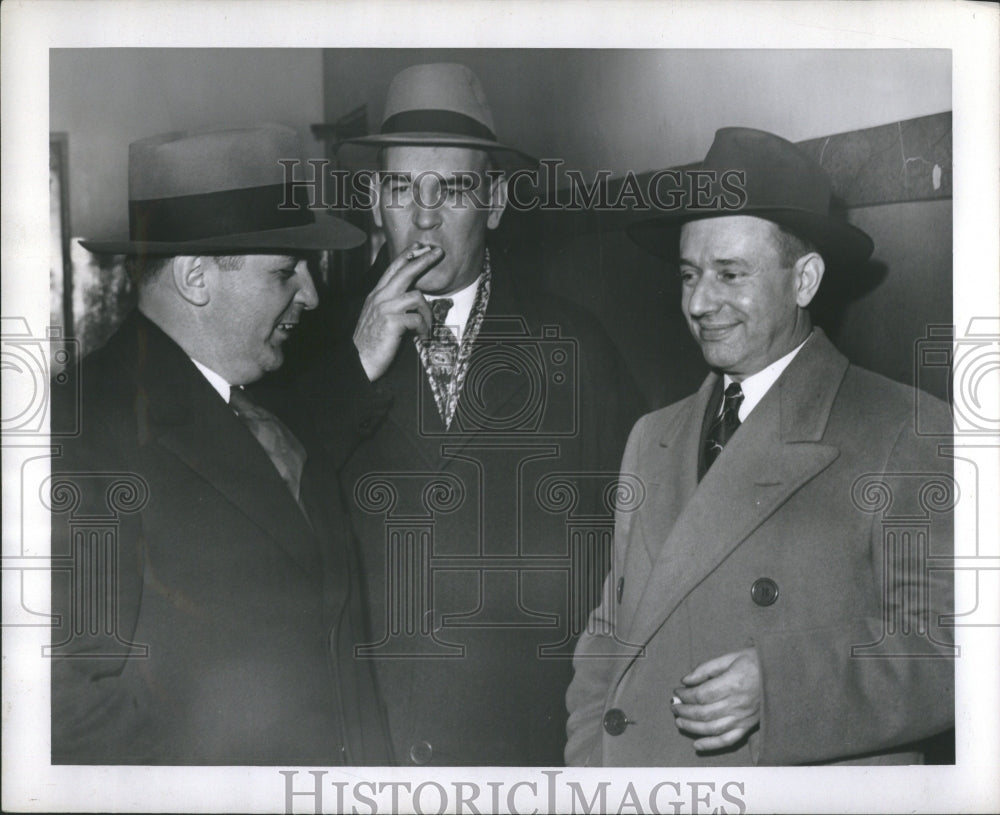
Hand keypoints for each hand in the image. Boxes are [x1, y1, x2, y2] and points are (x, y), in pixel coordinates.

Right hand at [353, 243, 440, 380]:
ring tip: (427, 327)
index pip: (393, 269)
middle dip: (423, 259)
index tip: (420, 246)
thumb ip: (390, 303)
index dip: (407, 255)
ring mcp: (385, 308)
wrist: (358, 361)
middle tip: (438, 252)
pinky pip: (418, 319)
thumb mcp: (377, 316)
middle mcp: (380, 297)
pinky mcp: (392, 322)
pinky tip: (422, 336)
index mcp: (376, 294)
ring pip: (417, 297)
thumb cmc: (371, 341)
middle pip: (405, 271)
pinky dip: (424, 329)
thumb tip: (412, 297)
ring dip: (427, 313)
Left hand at [671, 647, 760, 751]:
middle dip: (685, 711)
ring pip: (712, 729)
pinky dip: (711, 744)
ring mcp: (743, 718)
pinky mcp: (748, 726)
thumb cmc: (755, 662)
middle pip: (704, 713)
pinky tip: (697, 744)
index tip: (677, 692)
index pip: (701, 695)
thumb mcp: (730, 657)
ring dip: (692, 727)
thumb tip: (685, 680)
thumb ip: (706, 669)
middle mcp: (738, 704)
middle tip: (674, 706)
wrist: (782, 673)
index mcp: (733, 684)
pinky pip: (728, 740)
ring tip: (679, 722)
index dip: (685, 696)